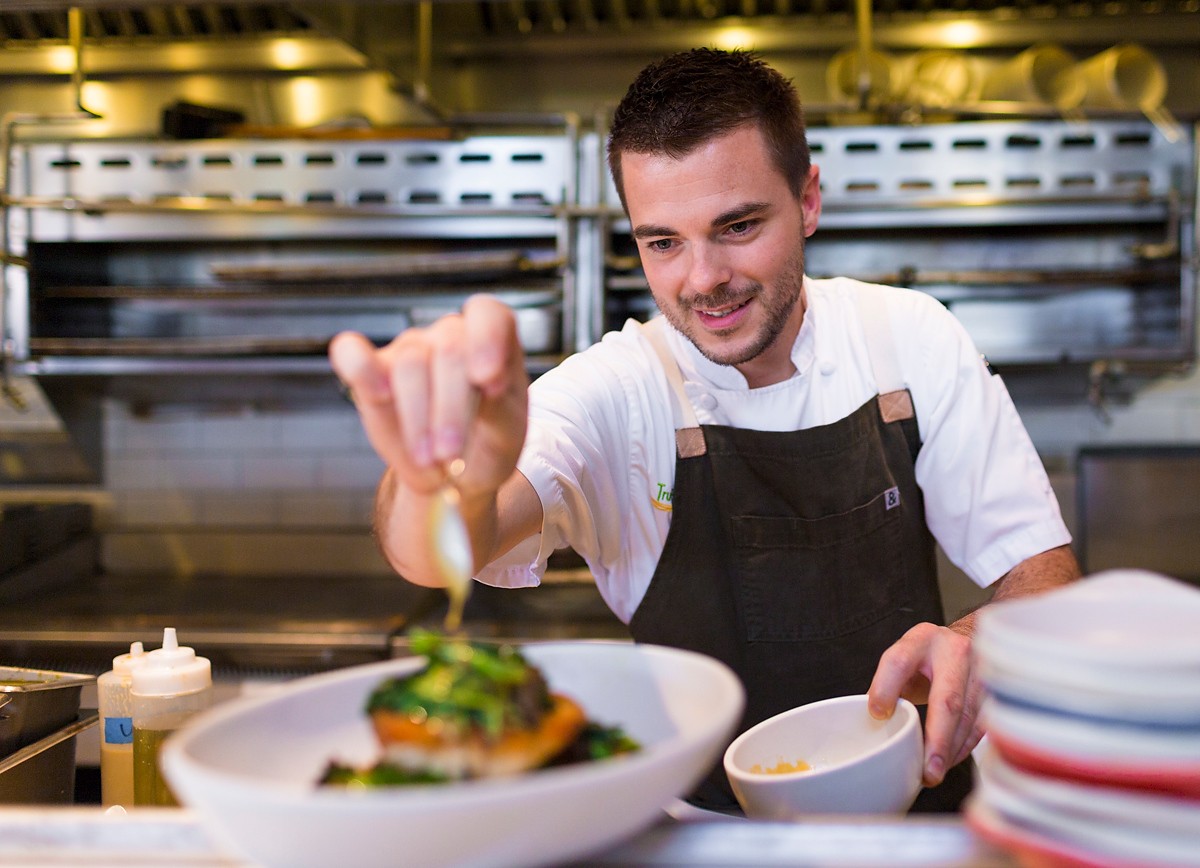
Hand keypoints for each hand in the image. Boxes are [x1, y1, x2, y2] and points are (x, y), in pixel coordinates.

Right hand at [327, 294, 528, 502]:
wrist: (455, 477)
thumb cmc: (487, 446)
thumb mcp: (507, 436)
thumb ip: (502, 408)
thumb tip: (487, 384)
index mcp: (492, 341)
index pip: (488, 314)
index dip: (488, 340)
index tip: (489, 383)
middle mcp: (449, 336)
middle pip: (449, 351)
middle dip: (451, 409)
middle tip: (451, 455)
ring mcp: (410, 349)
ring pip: (410, 365)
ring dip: (418, 420)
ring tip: (428, 460)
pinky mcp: (371, 370)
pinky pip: (352, 353)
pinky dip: (359, 367)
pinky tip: (377, 394)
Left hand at [866, 622, 982, 787]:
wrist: (967, 639)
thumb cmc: (928, 653)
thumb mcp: (902, 656)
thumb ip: (886, 682)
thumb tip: (877, 716)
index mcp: (923, 640)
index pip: (900, 662)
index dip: (887, 688)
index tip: (878, 715)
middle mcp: (956, 653)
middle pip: (948, 700)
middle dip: (938, 739)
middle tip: (927, 770)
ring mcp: (981, 672)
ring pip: (969, 718)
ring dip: (951, 750)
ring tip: (933, 772)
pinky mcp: (995, 693)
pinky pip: (981, 726)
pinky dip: (964, 748)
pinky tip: (949, 762)